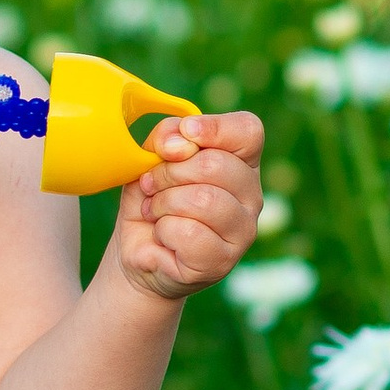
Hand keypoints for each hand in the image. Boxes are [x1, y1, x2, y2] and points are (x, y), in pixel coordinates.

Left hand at [114, 107, 263, 303]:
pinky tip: (163, 237)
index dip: (213, 128)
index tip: (181, 138)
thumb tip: (180, 144)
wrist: (137, 251)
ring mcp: (243, 231)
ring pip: (203, 199)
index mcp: (241, 163)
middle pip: (215, 164)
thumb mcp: (149, 157)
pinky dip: (163, 231)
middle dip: (168, 172)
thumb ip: (166, 137)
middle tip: (149, 186)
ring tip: (153, 211)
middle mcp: (251, 195)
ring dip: (162, 203)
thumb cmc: (150, 199)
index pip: (248, 131)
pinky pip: (190, 233)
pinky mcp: (223, 261)